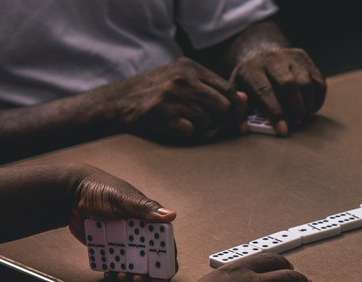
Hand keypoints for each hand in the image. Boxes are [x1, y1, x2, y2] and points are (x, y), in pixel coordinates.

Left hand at [67, 165, 176, 281]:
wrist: (71, 194)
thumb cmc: (101, 190)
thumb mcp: (123, 198)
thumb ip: (145, 208)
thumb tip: (171, 215)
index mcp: (150, 223)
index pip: (165, 246)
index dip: (166, 263)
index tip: (161, 277)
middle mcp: (140, 235)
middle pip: (152, 261)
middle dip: (149, 275)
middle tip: (139, 280)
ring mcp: (124, 243)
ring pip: (134, 266)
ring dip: (131, 275)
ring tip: (122, 276)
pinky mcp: (109, 249)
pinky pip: (115, 264)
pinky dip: (114, 272)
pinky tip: (110, 273)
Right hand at [105, 57, 247, 139]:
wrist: (117, 101)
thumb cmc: (156, 93)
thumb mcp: (183, 81)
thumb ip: (212, 88)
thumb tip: (245, 100)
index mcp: (190, 67)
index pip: (228, 90)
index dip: (236, 108)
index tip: (237, 121)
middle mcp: (182, 79)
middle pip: (223, 107)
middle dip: (222, 121)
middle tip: (213, 126)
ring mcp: (171, 96)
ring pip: (208, 121)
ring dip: (203, 128)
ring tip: (187, 122)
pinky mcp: (161, 114)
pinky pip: (190, 132)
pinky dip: (186, 133)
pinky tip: (175, 127)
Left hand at [232, 48, 325, 135]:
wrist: (260, 58)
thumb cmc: (249, 86)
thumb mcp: (238, 97)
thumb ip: (239, 112)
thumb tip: (243, 128)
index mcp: (250, 70)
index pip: (264, 91)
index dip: (276, 113)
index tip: (284, 131)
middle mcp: (270, 59)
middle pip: (289, 85)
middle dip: (295, 109)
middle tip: (295, 122)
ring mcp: (289, 56)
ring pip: (306, 84)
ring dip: (306, 106)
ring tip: (300, 115)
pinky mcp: (304, 58)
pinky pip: (318, 82)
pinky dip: (317, 99)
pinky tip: (308, 106)